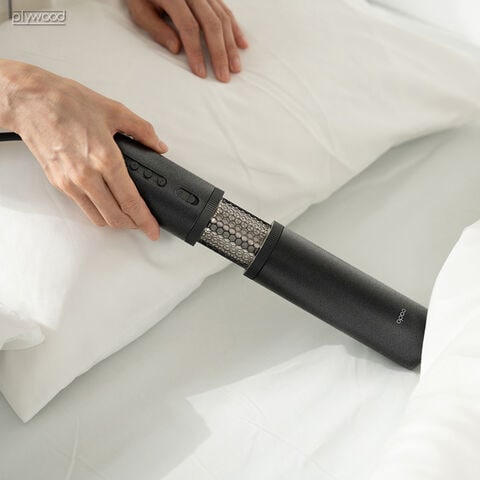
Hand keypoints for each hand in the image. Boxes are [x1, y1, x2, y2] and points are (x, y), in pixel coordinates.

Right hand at [0, 60, 165, 239]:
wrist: (30, 100)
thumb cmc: (67, 102)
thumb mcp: (115, 111)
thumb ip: (143, 131)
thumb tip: (158, 146)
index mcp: (105, 159)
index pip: (130, 202)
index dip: (145, 220)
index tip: (153, 229)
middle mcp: (86, 176)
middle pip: (115, 217)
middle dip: (132, 225)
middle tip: (143, 222)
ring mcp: (70, 182)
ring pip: (98, 218)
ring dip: (115, 221)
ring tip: (127, 214)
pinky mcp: (58, 183)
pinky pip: (83, 207)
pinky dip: (98, 211)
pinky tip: (106, 202)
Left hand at [126, 0, 247, 81]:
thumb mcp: (139, 11)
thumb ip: (157, 29)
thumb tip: (176, 48)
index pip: (189, 26)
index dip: (196, 51)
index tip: (201, 73)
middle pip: (211, 24)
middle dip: (219, 53)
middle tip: (223, 77)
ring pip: (223, 18)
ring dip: (231, 45)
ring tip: (235, 68)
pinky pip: (226, 11)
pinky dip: (235, 29)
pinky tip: (242, 45)